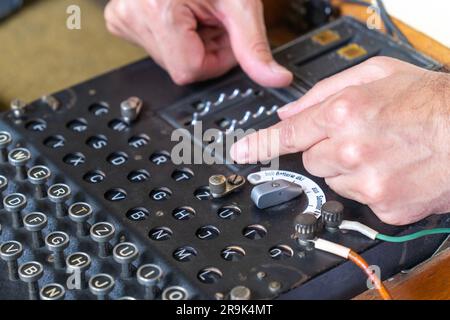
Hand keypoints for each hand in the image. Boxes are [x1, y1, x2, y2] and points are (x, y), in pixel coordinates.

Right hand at [104, 0, 292, 86]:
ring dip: (192, 45)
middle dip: (206, 50)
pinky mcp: (122, 18)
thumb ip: (255, 47)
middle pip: (179, 67)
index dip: (217, 60)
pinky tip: (182, 15)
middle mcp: (132, 16)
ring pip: (169, 59)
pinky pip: (155, 46)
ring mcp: (124, 17)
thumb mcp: (240, 4)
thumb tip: (275, 79)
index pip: (190, 71)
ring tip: (198, 13)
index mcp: (158, 11)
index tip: (226, 36)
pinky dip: (175, 37)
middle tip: (214, 20)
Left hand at [231, 56, 449, 224]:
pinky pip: (358, 200)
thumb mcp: (377, 75)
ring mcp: (366, 181)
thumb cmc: (431, 100)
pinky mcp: (382, 207)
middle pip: (312, 160)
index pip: (288, 134)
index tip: (241, 152)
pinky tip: (393, 170)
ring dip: (349, 169)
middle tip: (359, 138)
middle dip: (327, 150)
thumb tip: (290, 112)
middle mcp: (351, 149)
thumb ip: (325, 91)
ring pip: (333, 181)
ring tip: (383, 152)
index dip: (260, 144)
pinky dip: (370, 187)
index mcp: (345, 113)